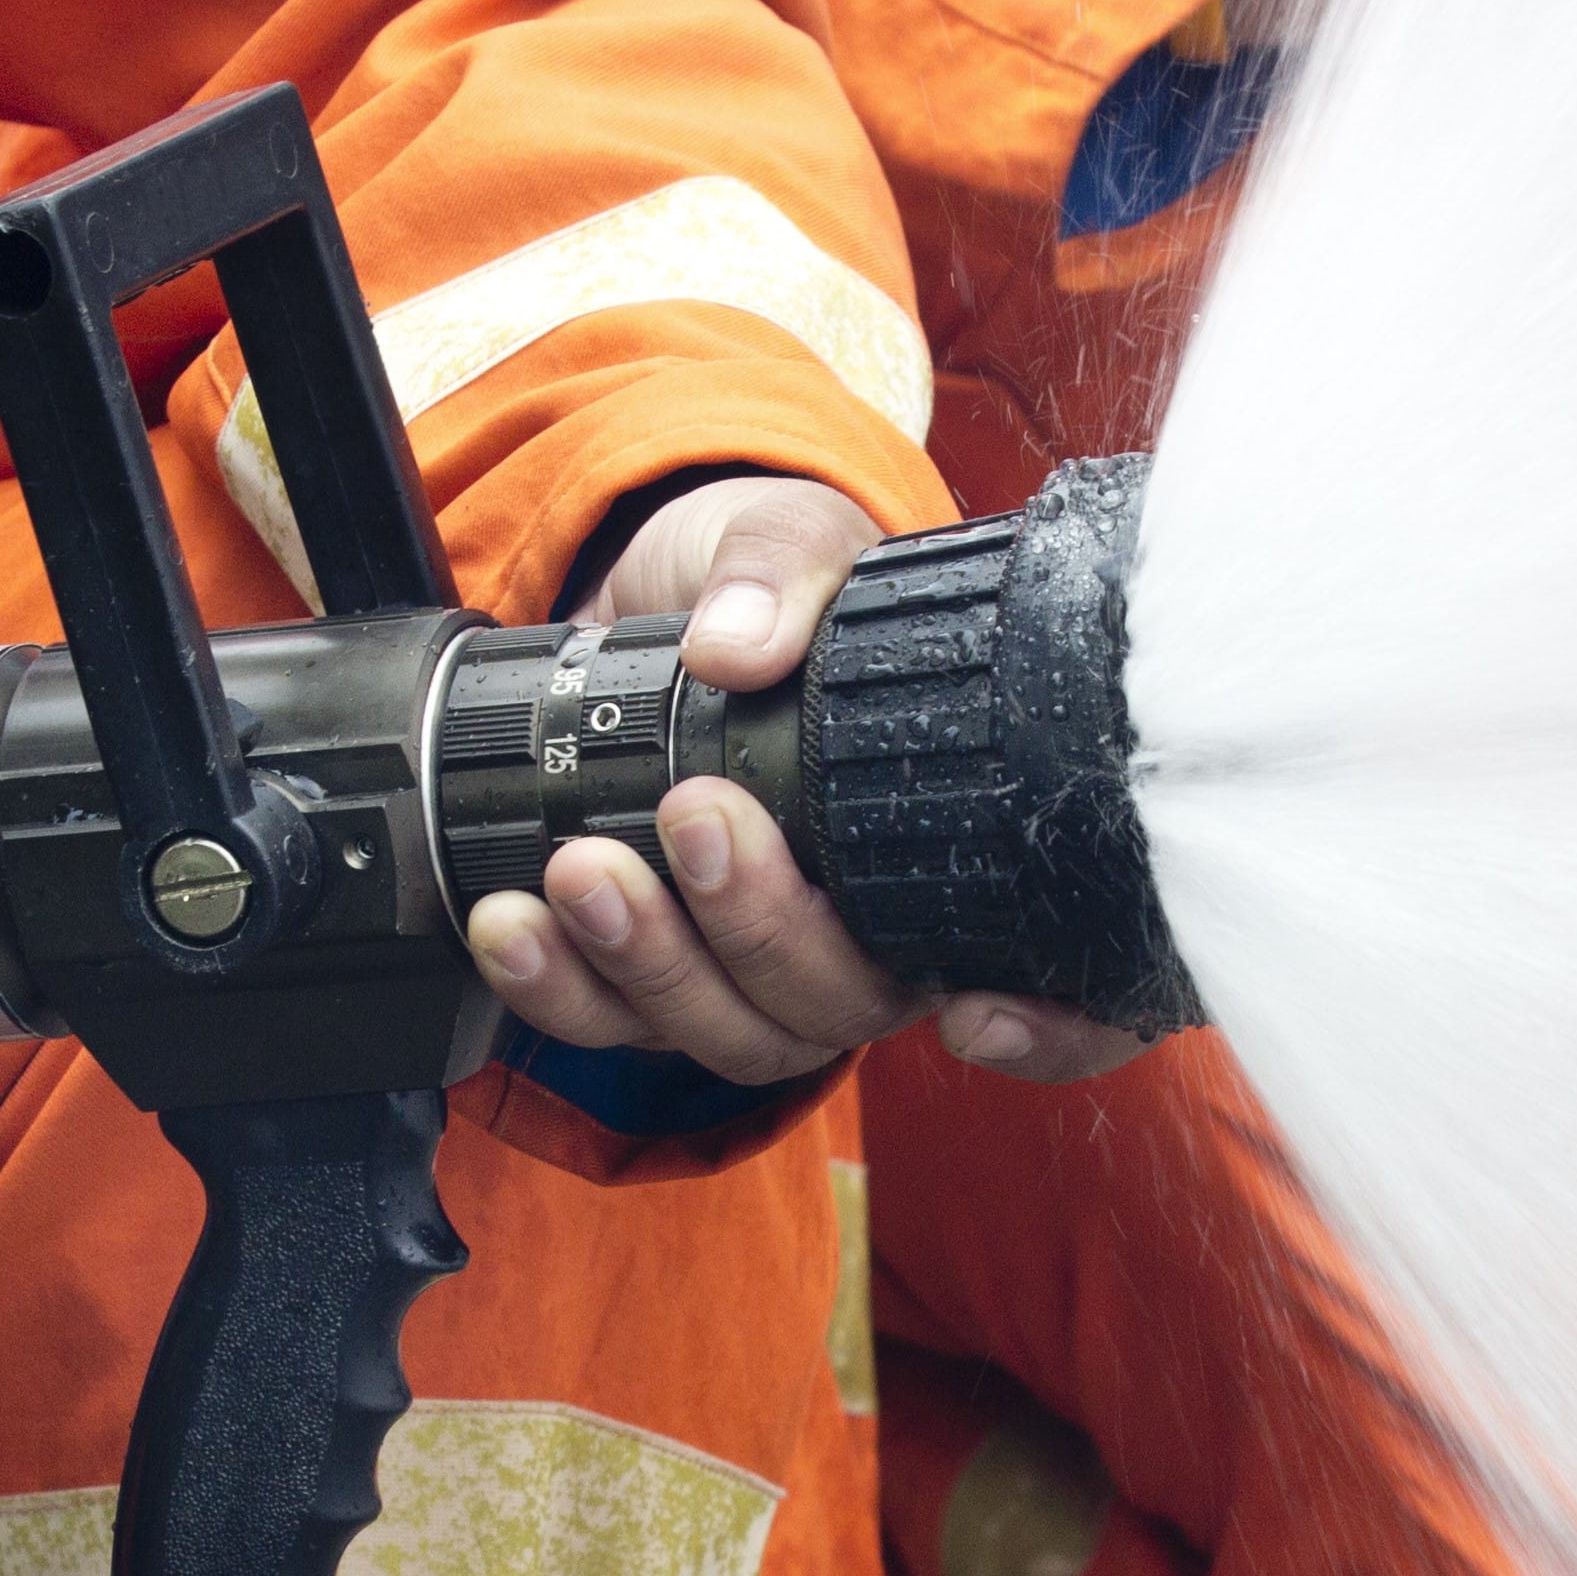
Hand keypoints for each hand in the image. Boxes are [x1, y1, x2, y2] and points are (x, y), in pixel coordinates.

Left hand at [459, 474, 1147, 1086]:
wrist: (654, 601)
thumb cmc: (770, 588)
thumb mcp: (790, 537)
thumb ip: (779, 572)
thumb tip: (739, 642)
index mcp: (957, 853)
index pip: (1065, 998)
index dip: (1050, 1038)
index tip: (977, 1015)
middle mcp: (875, 939)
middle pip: (844, 1008)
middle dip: (761, 933)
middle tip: (695, 816)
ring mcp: (761, 972)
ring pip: (735, 1037)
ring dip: (651, 967)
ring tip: (581, 871)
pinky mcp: (653, 977)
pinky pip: (617, 1029)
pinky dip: (558, 992)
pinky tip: (511, 928)